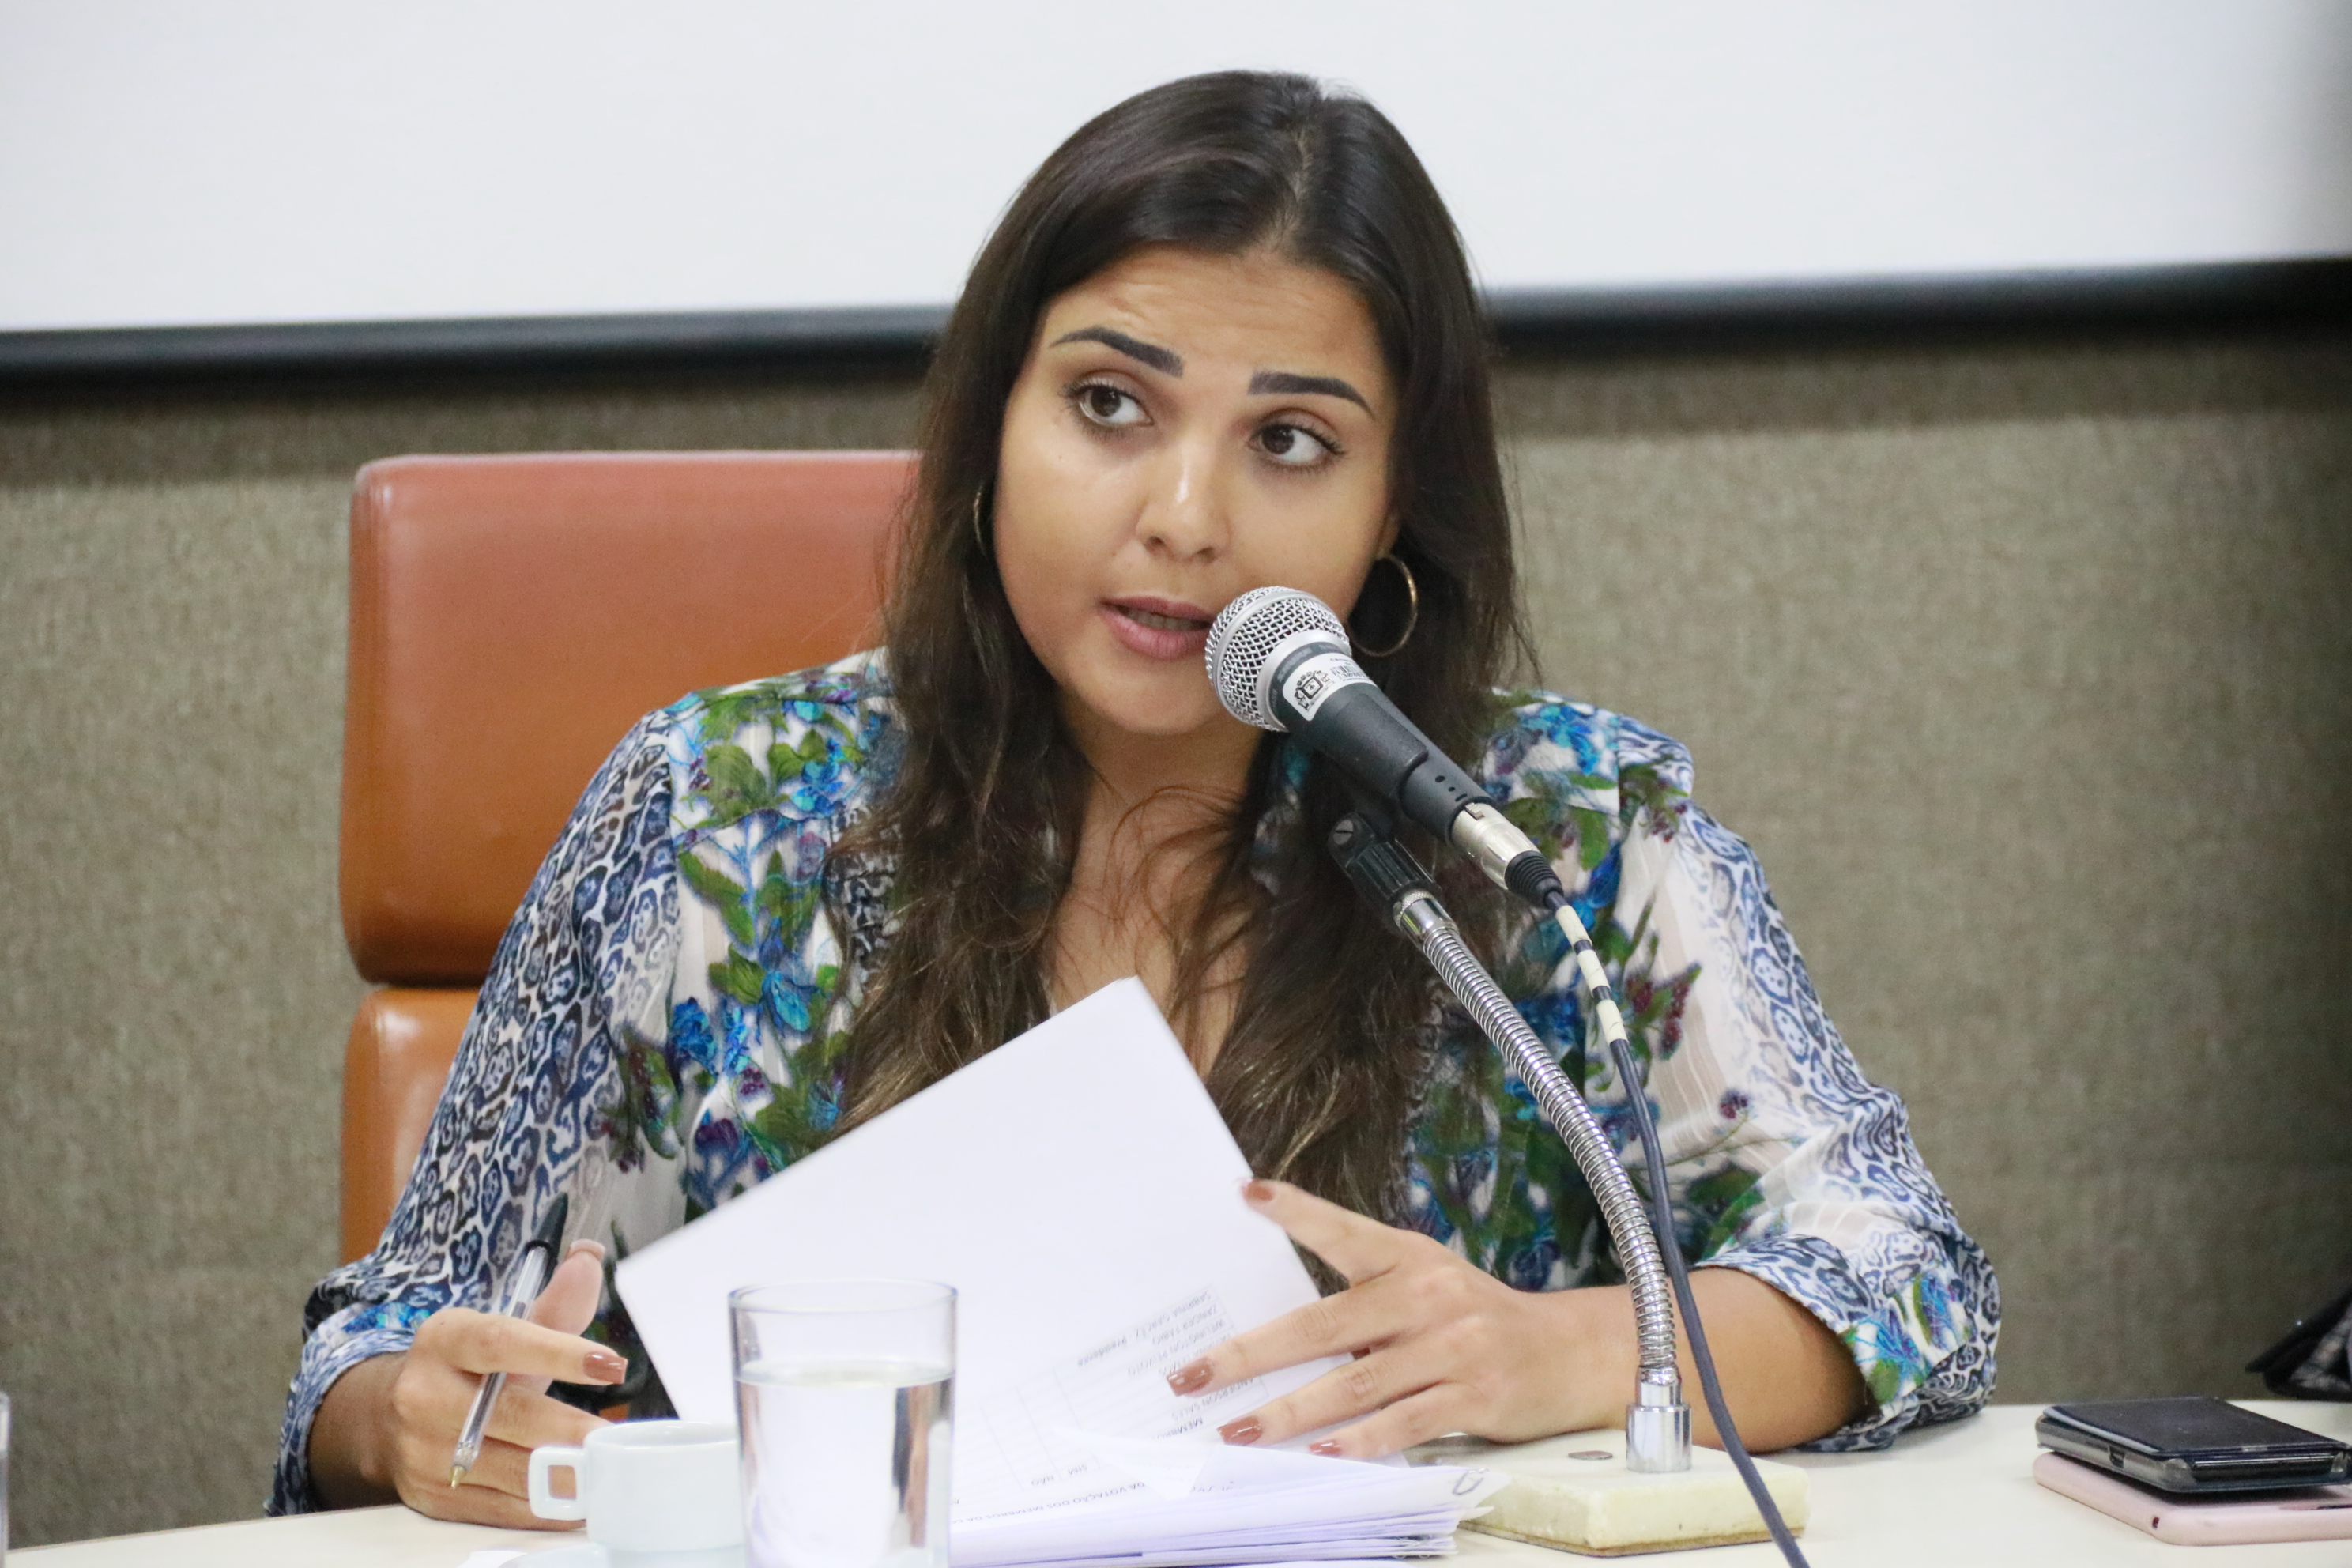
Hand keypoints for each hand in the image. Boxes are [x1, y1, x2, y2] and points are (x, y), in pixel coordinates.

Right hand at [313, 1241, 625, 1524]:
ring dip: (563, 1472)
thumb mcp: (502, 1329)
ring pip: (509, 1468)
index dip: (560, 1354)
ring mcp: (424, 1451)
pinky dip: (544, 1506)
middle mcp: (425, 1394)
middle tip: (614, 1436)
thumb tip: (589, 1258)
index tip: (610, 1365)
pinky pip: (500, 1507)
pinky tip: (577, 1499)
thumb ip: (554, 1304)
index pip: (504, 1341)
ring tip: (605, 1469)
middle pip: (511, 1415)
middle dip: (570, 1429)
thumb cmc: (466, 1371)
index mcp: (445, 1339)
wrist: (388, 1420)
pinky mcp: (432, 1497)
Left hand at [1164, 1180, 1604, 1459]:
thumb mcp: (1427, 1286)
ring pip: (1353, 1383)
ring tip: (1238, 1429)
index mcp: (1409, 1258)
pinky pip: (1403, 1421)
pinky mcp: (1473, 1395)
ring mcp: (1451, 1347)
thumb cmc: (1477, 1321)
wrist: (1571, 1353)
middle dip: (1250, 1353)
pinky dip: (1359, 1440)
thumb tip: (1280, 1338)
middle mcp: (1427, 1296)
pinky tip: (1321, 1453)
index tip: (1246, 1194)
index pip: (1344, 1232)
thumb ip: (1366, 1301)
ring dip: (1288, 1411)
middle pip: (1323, 1325)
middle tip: (1195, 1374)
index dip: (1296, 1212)